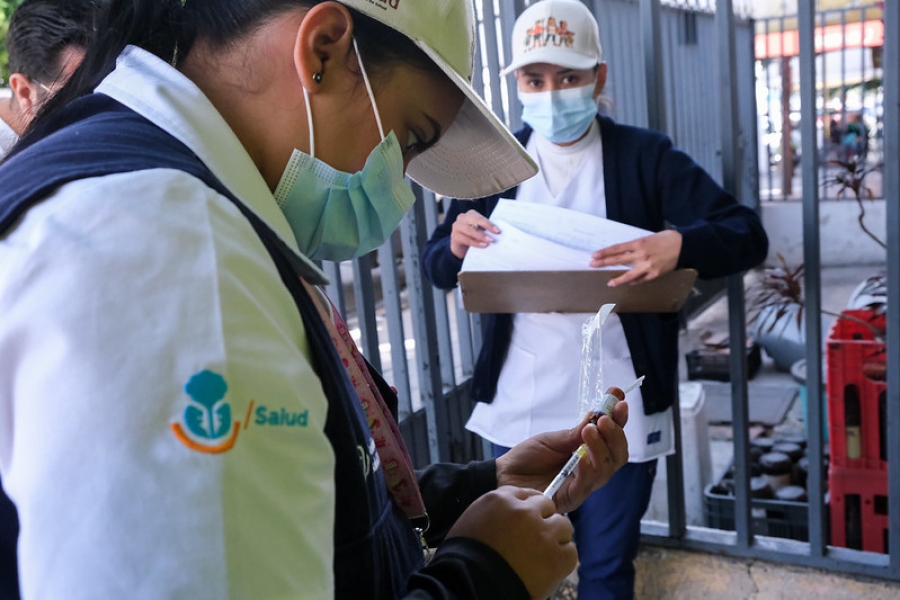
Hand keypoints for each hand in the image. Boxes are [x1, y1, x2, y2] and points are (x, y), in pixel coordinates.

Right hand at [445, 486, 576, 599]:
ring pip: (563, 525)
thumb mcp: (473, 521)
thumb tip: (512, 514)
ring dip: (555, 538)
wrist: (470, 584)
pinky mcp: (556, 557)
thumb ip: (496, 512)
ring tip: (542, 554)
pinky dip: (562, 559)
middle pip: (546, 506)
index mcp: (501, 500)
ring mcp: (543, 533)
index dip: (528, 509)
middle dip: (543, 520)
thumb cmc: (465, 558)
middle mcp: (524, 512)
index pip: (525, 494)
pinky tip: (549, 567)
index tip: (525, 521)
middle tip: (533, 539)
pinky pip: (570, 551)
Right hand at [449, 209, 499, 258]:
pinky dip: (475, 243)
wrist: (460, 247)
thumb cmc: (473, 236)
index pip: (480, 217)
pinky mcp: (454, 236)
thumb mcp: (480, 230)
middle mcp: (463, 218)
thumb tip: (497, 232)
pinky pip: (466, 239)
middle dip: (485, 227)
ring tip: (488, 241)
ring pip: (469, 230)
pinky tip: (482, 245)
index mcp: (471, 214)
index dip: (489, 224)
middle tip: (493, 236)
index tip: (497, 231)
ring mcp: (457, 226)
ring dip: (480, 236)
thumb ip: (486, 229)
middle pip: (475, 220)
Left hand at [495, 401, 628, 513]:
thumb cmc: (528, 457)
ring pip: (606, 470)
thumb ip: (575, 432)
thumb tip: (597, 414)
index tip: (618, 397)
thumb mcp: (552, 439)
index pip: (612, 437)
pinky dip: (588, 469)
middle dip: (615, 435)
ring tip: (589, 431)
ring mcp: (582, 484)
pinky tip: (582, 457)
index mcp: (588, 452)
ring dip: (601, 448)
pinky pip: (586, 485)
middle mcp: (591, 469)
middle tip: (605, 418)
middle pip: (618, 455)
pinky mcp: (571, 498)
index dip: (619, 418)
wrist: (504, 475)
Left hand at [589, 230, 682, 286]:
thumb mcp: (649, 238)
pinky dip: (634, 281)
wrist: (684, 245)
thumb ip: (636, 245)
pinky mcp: (655, 274)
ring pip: (629, 274)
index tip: (594, 255)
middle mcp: (641, 255)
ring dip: (618, 279)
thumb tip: (625, 252)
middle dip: (604, 262)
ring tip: (609, 283)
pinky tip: (627, 283)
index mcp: (639, 243)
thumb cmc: (666, 238)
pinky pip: (641, 279)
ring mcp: (648, 266)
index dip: (604, 252)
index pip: (617, 248)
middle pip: (618, 259)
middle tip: (592, 264)